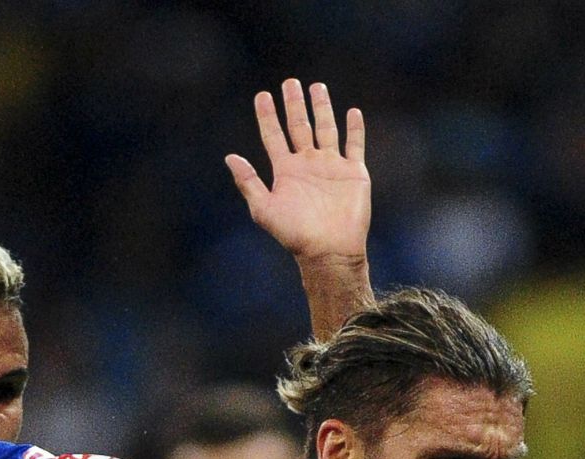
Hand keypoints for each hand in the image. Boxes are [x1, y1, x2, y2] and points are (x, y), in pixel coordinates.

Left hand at [226, 79, 370, 263]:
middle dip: (294, 104)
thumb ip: (248, 182)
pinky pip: (354, 145)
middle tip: (290, 82)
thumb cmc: (294, 234)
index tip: (262, 96)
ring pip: (326, 129)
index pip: (273, 136)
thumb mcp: (263, 209)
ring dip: (322, 108)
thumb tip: (229, 157)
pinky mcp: (353, 173)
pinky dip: (355, 129)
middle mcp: (307, 164)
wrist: (329, 250)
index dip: (267, 116)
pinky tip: (352, 112)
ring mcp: (331, 167)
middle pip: (299, 126)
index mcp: (285, 171)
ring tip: (317, 87)